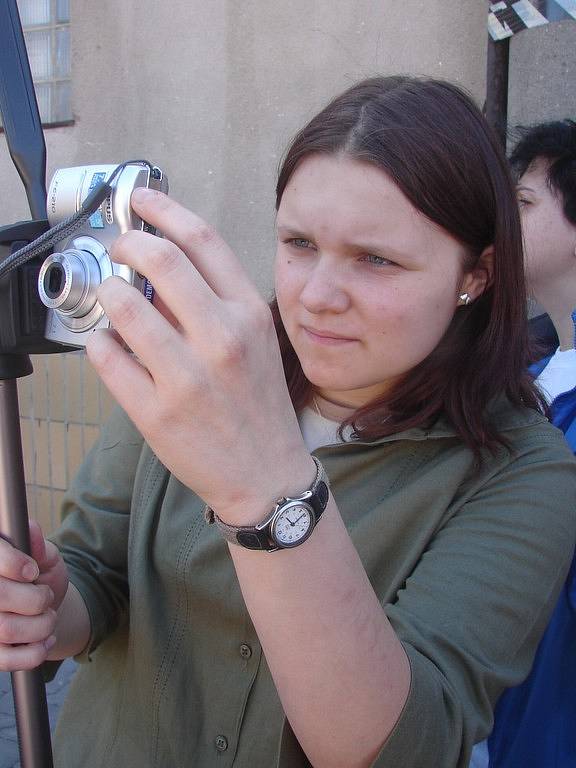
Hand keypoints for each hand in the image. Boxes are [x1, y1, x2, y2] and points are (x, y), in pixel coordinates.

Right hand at [0, 521, 68, 670]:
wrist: (43, 609)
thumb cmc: (40, 578)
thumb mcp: (45, 557)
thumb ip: (39, 546)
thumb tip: (31, 528)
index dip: (13, 564)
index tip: (32, 571)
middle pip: (1, 597)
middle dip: (36, 598)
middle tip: (45, 596)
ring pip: (7, 629)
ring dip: (41, 625)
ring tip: (48, 616)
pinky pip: (7, 659)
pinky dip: (35, 651)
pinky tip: (45, 638)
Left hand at [86, 189, 314, 522]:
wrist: (266, 473)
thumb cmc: (260, 405)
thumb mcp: (258, 343)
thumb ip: (219, 302)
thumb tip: (163, 269)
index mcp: (249, 315)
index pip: (203, 241)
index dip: (164, 210)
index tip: (140, 201)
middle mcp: (222, 340)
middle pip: (161, 261)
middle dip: (127, 244)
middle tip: (119, 250)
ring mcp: (188, 378)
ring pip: (124, 307)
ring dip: (107, 292)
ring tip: (110, 298)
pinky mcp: (156, 413)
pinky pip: (107, 358)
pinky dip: (99, 342)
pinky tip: (108, 344)